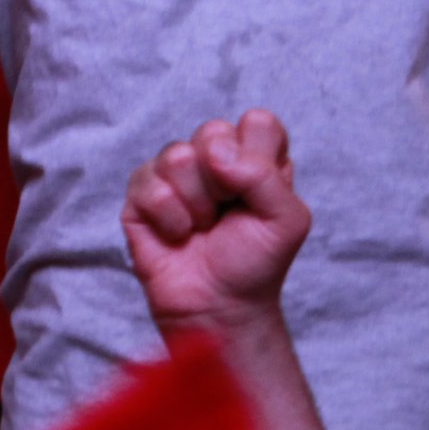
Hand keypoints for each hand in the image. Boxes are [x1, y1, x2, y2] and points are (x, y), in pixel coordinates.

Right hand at [120, 108, 309, 336]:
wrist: (218, 306)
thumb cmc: (254, 264)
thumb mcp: (286, 221)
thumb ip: (264, 176)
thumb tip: (216, 154)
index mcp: (255, 159)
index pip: (258, 123)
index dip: (257, 155)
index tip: (258, 192)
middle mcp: (214, 160)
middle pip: (213, 131)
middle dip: (223, 181)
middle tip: (227, 211)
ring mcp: (174, 174)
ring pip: (178, 156)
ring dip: (196, 204)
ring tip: (202, 228)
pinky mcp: (141, 193)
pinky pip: (149, 184)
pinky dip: (170, 219)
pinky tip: (178, 235)